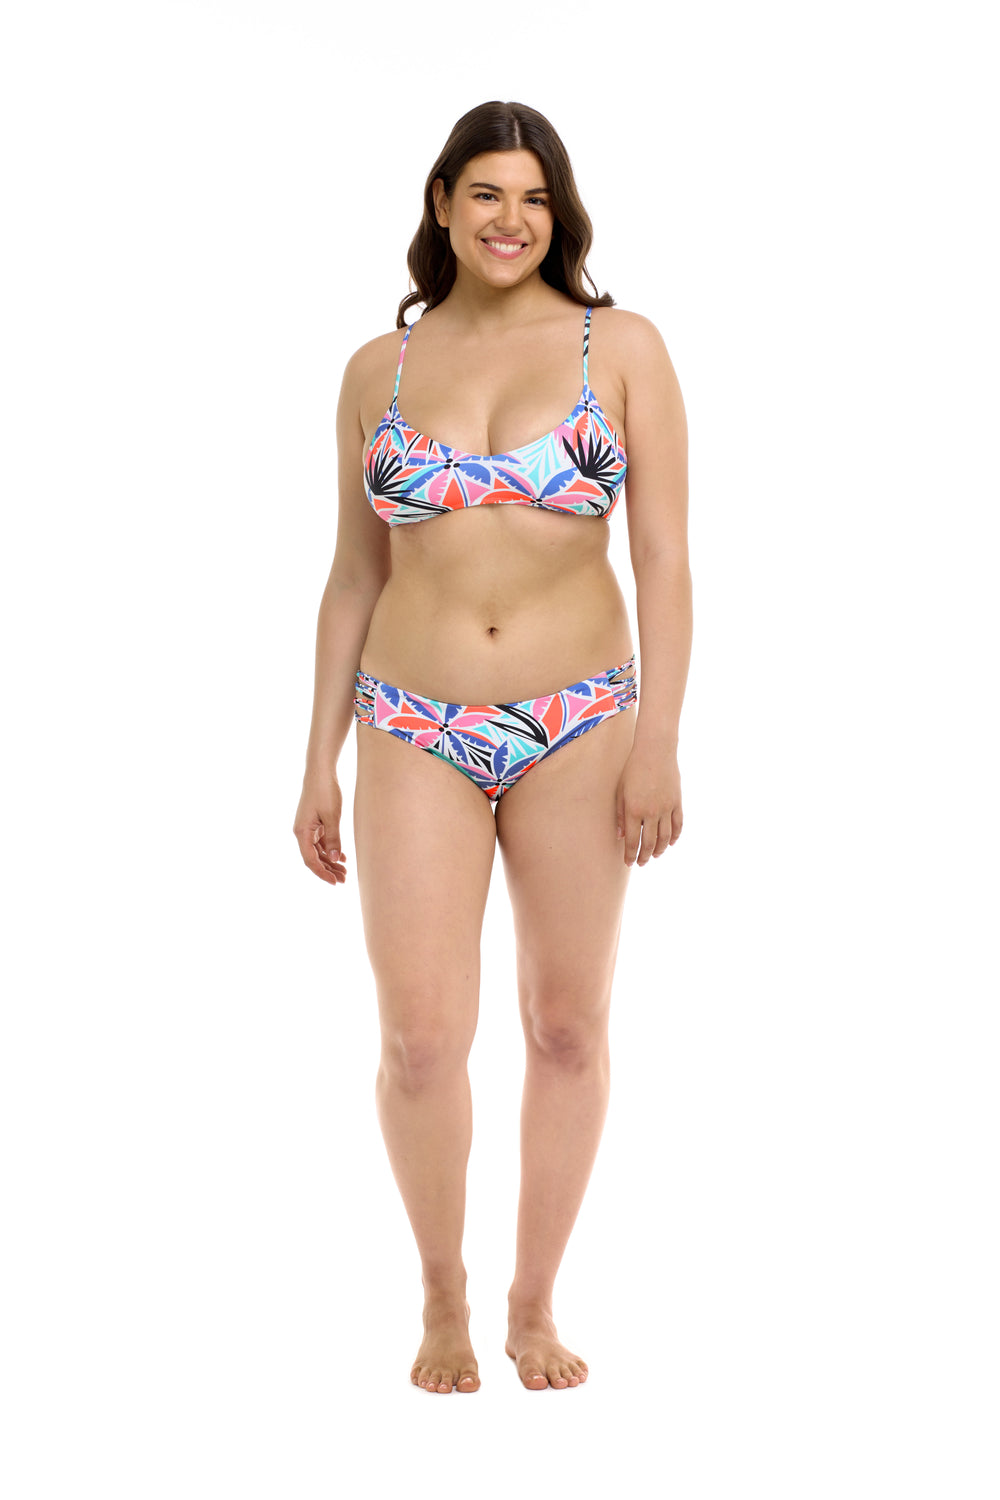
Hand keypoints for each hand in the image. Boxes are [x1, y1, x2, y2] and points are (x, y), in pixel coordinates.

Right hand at [293, 774, 348, 885]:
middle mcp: (301, 832)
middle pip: (313, 857)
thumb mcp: (332, 817)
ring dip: (330, 861)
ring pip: (318, 851)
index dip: (322, 873)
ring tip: (345, 871)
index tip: (334, 882)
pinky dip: (330, 850)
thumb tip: (334, 859)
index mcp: (302, 832)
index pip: (310, 860)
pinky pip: (321, 842)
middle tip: (344, 879)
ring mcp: (307, 827)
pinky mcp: (314, 823)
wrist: (320, 771)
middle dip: (328, 869)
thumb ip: (333, 839)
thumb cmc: (325, 791)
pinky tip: (343, 857)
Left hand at [615, 747, 681, 866]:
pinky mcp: (677, 802)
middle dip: (644, 856)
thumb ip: (620, 815)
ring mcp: (666, 808)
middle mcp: (651, 812)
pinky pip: (678, 825)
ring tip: (655, 855)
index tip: (629, 862)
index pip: (633, 841)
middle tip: (641, 863)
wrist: (655, 751)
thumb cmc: (633, 769)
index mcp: (634, 810)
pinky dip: (675, 837)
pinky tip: (671, 843)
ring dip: (660, 849)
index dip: (631, 854)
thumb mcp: (620, 791)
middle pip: (650, 843)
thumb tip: (621, 835)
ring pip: (665, 837)